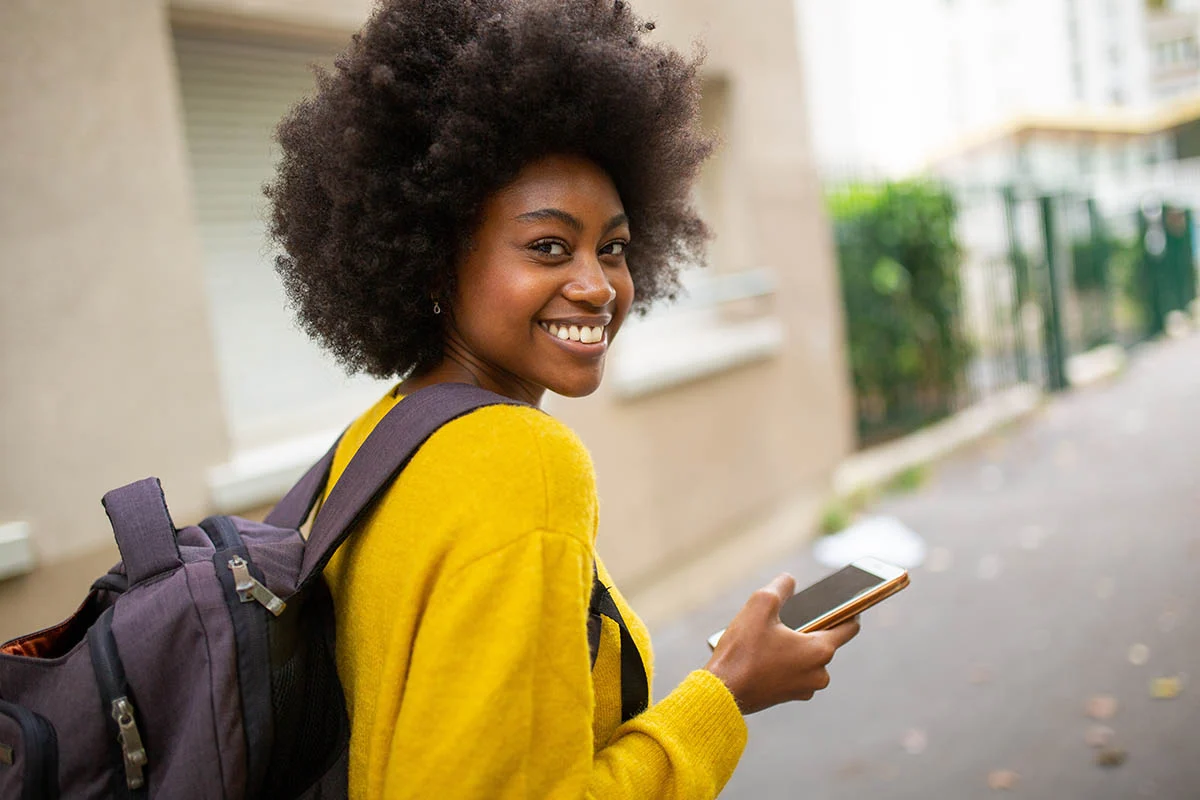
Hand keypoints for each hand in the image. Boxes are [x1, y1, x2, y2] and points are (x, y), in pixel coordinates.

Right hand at [703, 573, 860, 714]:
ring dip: (793, 644)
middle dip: (807, 626)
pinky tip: (762, 652)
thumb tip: (790, 580)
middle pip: (824, 640)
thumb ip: (781, 587)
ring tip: (767, 636)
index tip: (850, 600)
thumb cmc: (743, 650)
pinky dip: (784, 660)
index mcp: (820, 650)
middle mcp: (819, 673)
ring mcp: (805, 688)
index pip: (849, 626)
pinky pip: (795, 671)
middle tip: (784, 617)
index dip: (851, 610)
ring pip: (807, 656)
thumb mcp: (760, 605)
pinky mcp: (789, 696)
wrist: (721, 692)